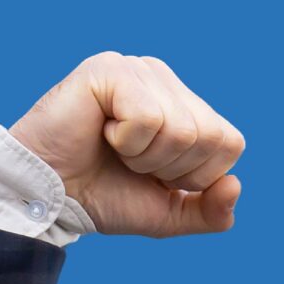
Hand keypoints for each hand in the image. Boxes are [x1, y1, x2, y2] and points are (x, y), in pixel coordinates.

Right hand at [9, 52, 245, 236]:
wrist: (47, 198)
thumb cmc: (103, 197)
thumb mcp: (167, 214)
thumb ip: (211, 212)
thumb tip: (235, 185)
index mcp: (185, 105)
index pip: (230, 143)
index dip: (195, 175)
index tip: (153, 175)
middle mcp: (165, 79)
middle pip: (210, 136)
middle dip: (170, 168)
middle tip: (130, 162)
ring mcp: (138, 69)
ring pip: (181, 128)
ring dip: (145, 157)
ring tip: (114, 148)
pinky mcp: (109, 69)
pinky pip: (148, 118)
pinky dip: (126, 142)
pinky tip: (101, 132)